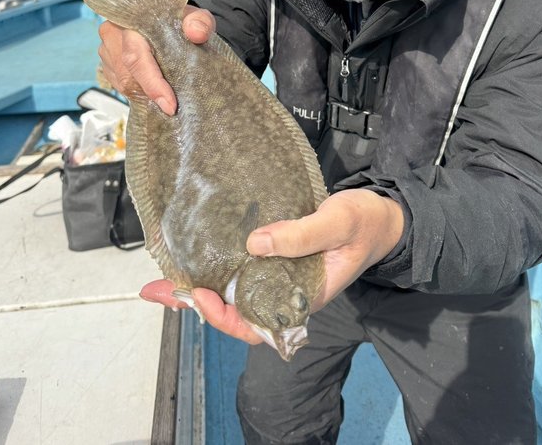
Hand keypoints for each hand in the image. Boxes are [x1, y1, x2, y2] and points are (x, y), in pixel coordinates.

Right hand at [97, 6, 214, 113]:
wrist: (163, 17)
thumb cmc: (178, 18)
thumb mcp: (195, 16)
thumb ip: (200, 21)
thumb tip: (197, 33)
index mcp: (133, 20)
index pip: (136, 57)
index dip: (152, 84)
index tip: (170, 106)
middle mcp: (113, 33)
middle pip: (128, 76)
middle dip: (152, 93)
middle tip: (174, 102)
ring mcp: (106, 48)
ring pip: (123, 84)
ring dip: (145, 93)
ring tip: (166, 92)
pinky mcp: (107, 61)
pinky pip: (120, 85)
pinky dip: (138, 91)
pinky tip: (153, 87)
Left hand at [141, 191, 403, 344]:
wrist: (383, 216)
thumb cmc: (364, 222)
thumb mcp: (338, 222)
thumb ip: (301, 234)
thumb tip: (254, 244)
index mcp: (303, 296)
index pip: (257, 325)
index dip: (224, 316)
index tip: (198, 295)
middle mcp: (287, 292)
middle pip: (236, 311)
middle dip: (196, 303)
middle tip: (158, 288)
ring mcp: (281, 276)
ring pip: (236, 291)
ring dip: (200, 285)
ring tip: (165, 275)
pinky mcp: (279, 255)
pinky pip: (245, 269)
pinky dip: (218, 265)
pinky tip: (197, 252)